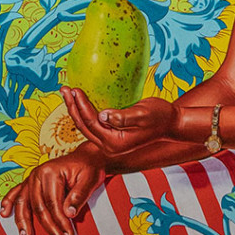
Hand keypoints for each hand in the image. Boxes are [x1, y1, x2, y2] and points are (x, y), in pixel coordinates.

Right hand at [0, 151, 99, 234]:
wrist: (85, 158)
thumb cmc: (88, 168)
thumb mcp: (90, 180)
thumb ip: (79, 196)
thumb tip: (68, 214)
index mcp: (51, 172)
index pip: (53, 203)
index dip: (60, 221)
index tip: (68, 234)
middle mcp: (37, 174)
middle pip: (38, 206)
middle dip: (47, 225)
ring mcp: (32, 178)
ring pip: (23, 202)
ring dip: (23, 221)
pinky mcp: (30, 182)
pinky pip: (16, 192)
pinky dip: (9, 202)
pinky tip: (4, 213)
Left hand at [61, 87, 182, 159]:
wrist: (171, 124)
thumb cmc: (160, 117)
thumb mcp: (143, 114)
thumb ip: (122, 117)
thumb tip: (103, 115)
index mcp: (115, 142)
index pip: (92, 123)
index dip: (82, 106)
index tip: (75, 90)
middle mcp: (110, 145)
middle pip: (84, 126)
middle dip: (72, 107)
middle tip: (64, 89)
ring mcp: (110, 142)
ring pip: (87, 126)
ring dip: (76, 109)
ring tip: (68, 93)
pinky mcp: (112, 135)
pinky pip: (94, 124)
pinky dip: (85, 111)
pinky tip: (81, 100)